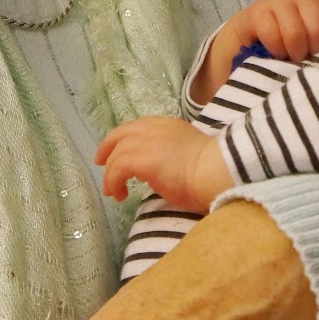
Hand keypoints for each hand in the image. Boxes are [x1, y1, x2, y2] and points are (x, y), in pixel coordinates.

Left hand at [96, 116, 231, 209]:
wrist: (216, 170)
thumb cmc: (211, 170)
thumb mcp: (188, 154)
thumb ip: (171, 154)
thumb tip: (159, 169)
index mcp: (168, 125)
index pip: (138, 127)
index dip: (123, 139)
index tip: (116, 151)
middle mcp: (154, 128)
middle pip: (120, 134)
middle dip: (107, 148)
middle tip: (102, 164)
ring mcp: (146, 141)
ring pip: (116, 154)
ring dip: (111, 174)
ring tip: (113, 191)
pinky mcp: (140, 158)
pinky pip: (116, 169)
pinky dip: (113, 182)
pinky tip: (119, 194)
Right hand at [191, 0, 318, 103]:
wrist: (250, 42)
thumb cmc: (293, 46)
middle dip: (312, 51)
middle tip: (305, 58)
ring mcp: (280, 0)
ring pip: (296, 33)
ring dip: (293, 54)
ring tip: (290, 57)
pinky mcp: (257, 11)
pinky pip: (273, 35)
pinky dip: (275, 51)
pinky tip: (274, 53)